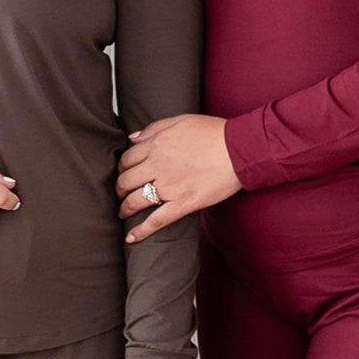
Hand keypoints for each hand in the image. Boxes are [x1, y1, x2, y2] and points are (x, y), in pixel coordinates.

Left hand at [122, 113, 240, 239]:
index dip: (122, 168)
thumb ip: (154, 128)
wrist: (239, 149)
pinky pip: (156, 221)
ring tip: (124, 212)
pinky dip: (141, 231)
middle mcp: (158, 166)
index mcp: (157, 145)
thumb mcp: (181, 120)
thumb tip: (133, 138)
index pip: (126, 159)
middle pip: (125, 181)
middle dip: (119, 189)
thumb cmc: (214, 133)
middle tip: (121, 193)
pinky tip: (131, 238)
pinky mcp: (183, 204)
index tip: (124, 173)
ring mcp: (170, 187)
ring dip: (125, 208)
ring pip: (135, 201)